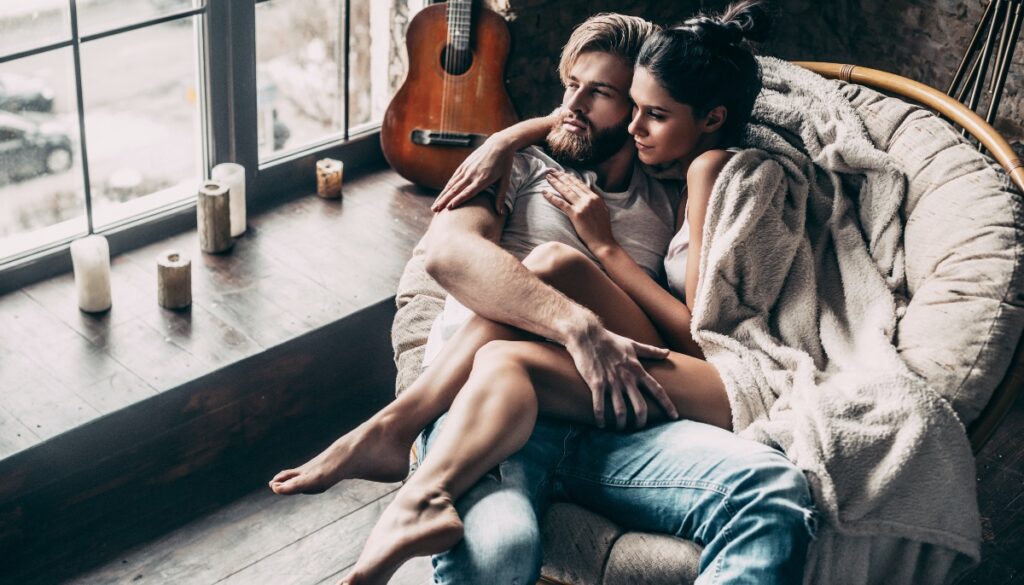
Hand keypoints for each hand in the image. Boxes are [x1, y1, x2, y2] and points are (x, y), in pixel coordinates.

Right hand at [433, 135, 515, 214]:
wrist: (499, 144)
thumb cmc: (504, 164)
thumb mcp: (505, 181)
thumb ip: (500, 197)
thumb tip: (500, 213)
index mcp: (482, 179)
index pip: (468, 192)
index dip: (458, 200)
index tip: (449, 208)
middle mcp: (472, 175)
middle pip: (455, 190)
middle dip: (444, 201)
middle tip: (435, 210)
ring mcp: (467, 169)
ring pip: (451, 184)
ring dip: (442, 195)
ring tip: (435, 206)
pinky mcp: (464, 165)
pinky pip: (454, 178)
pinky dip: (447, 186)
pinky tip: (442, 194)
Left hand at [542, 170, 616, 253]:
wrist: (603, 242)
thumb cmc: (603, 229)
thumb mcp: (604, 209)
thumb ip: (598, 198)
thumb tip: (592, 189)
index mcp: (595, 197)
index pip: (579, 184)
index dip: (569, 177)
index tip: (561, 172)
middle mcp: (589, 199)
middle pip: (571, 185)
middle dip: (560, 176)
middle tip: (551, 171)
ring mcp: (582, 206)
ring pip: (566, 191)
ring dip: (555, 183)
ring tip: (547, 177)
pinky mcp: (576, 215)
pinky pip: (561, 203)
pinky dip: (552, 197)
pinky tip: (544, 192)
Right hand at [564, 320, 678, 429]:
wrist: (587, 335)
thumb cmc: (610, 340)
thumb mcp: (633, 345)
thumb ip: (651, 351)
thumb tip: (667, 352)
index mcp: (637, 370)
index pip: (657, 390)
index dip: (667, 404)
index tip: (674, 416)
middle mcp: (627, 378)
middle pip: (640, 406)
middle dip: (641, 421)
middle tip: (639, 428)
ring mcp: (611, 382)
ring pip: (620, 411)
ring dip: (621, 423)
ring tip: (619, 428)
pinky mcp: (596, 383)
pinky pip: (600, 406)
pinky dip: (601, 418)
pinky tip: (601, 425)